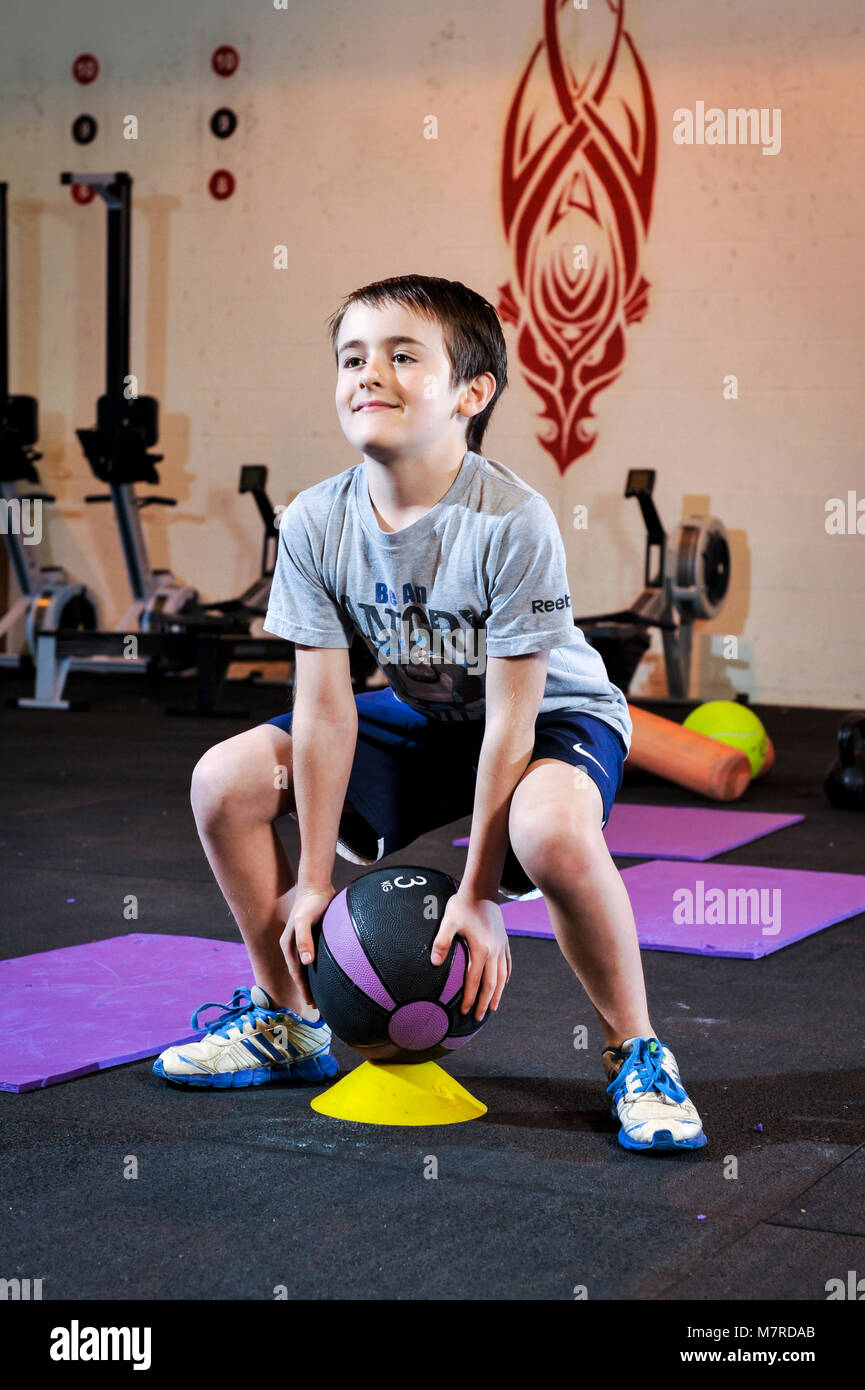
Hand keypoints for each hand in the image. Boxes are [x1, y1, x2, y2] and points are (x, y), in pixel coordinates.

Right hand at [280, 883, 335, 1009]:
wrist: (316, 886)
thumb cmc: (310, 903)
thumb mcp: (304, 920)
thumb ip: (303, 939)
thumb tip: (305, 962)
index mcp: (288, 945)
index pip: (296, 973)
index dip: (304, 989)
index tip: (312, 1004)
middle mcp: (293, 946)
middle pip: (300, 973)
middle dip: (307, 989)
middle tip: (318, 1006)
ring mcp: (303, 942)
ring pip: (306, 967)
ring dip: (312, 981)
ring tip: (321, 994)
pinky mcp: (312, 938)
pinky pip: (315, 958)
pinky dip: (318, 969)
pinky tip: (328, 974)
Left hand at [430, 891, 510, 1020]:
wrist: (482, 889)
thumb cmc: (462, 905)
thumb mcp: (448, 921)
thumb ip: (441, 942)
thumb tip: (434, 963)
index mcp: (481, 949)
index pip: (475, 981)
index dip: (469, 998)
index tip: (463, 1012)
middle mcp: (495, 951)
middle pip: (491, 984)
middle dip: (484, 1003)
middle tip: (478, 1018)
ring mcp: (502, 946)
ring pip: (502, 976)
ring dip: (497, 994)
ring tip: (493, 1008)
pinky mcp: (504, 941)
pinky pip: (508, 964)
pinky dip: (505, 977)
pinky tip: (503, 984)